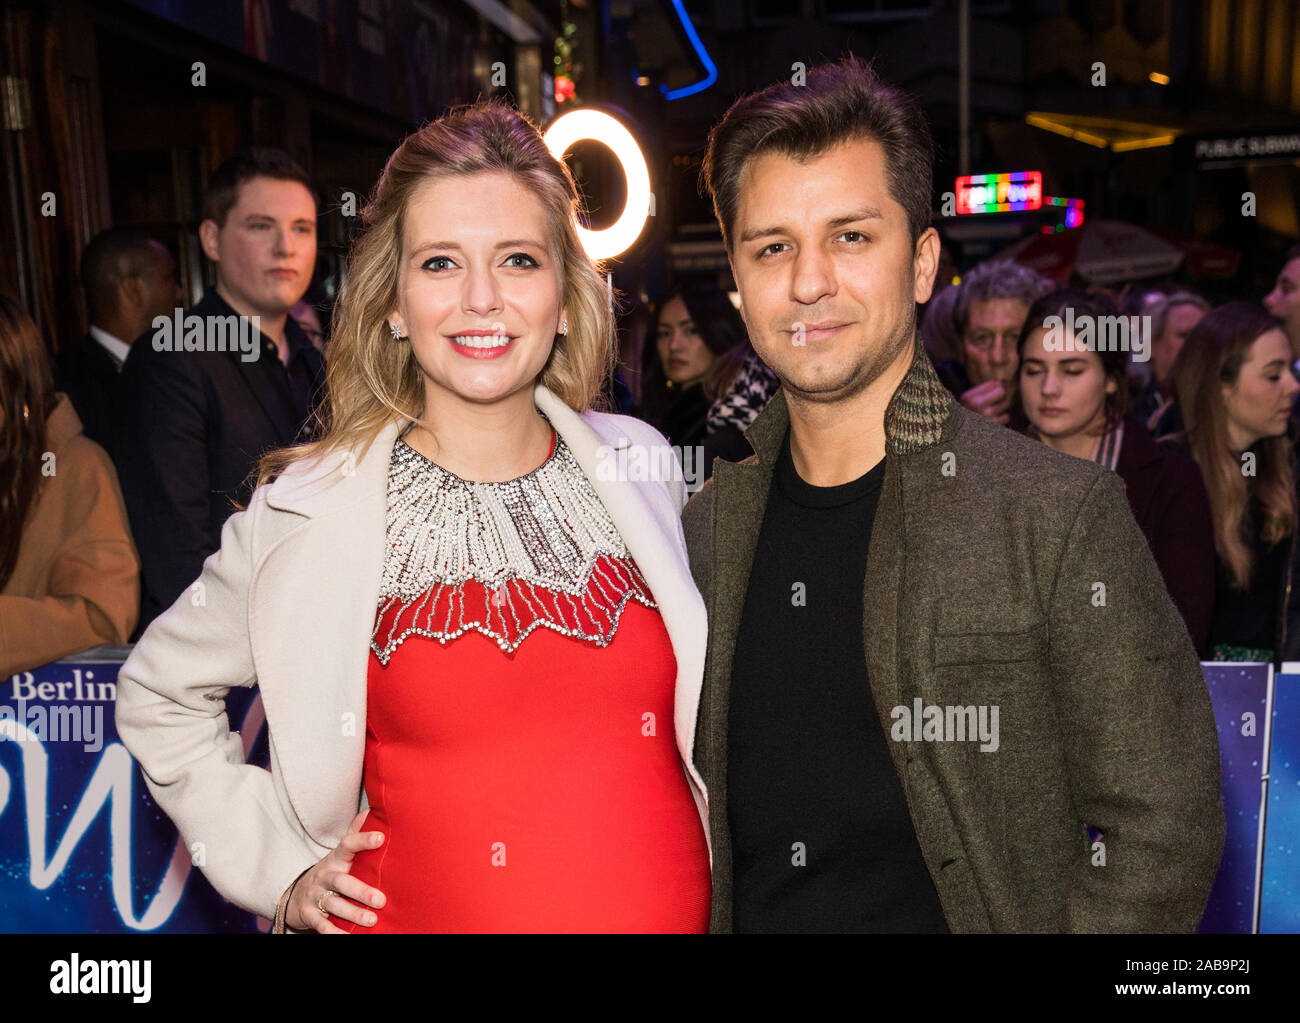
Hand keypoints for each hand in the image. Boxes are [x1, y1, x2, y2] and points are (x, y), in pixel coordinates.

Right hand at [286, 809, 386, 932]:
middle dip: (361, 891)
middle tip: (381, 900)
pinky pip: (321, 925)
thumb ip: (355, 834)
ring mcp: (315, 895)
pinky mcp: (308, 914)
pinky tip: (349, 937)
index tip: (381, 838)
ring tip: (372, 921)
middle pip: (341, 882)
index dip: (364, 840)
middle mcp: (324, 875)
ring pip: (333, 905)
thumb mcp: (341, 853)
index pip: (349, 844)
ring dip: (352, 914)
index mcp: (336, 858)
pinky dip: (334, 933)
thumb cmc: (331, 871)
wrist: (298, 894)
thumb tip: (371, 810)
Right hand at [961, 379, 1011, 423]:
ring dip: (1003, 406)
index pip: (994, 383)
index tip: (996, 391)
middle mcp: (976, 404)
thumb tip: (1002, 382)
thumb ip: (985, 389)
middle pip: (1002, 391)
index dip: (997, 386)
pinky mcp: (993, 425)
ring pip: (1006, 402)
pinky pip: (1007, 416)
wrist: (963, 434)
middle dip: (1002, 394)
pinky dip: (1003, 417)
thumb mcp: (970, 400)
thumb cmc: (969, 414)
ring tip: (995, 409)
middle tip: (999, 399)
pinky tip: (995, 419)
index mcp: (969, 396)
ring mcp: (986, 415)